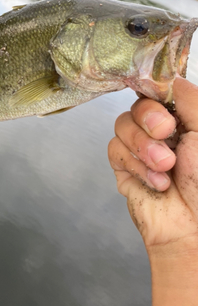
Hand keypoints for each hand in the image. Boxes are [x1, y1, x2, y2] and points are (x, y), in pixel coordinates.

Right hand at [108, 76, 197, 255]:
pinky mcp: (124, 167)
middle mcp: (160, 131)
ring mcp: (140, 148)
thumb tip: (169, 77)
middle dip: (150, 119)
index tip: (164, 104)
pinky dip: (135, 165)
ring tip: (166, 167)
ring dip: (144, 147)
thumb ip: (189, 99)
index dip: (154, 92)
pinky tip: (155, 181)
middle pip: (137, 104)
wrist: (194, 228)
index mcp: (182, 119)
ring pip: (121, 124)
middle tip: (167, 133)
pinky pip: (114, 149)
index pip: (157, 90)